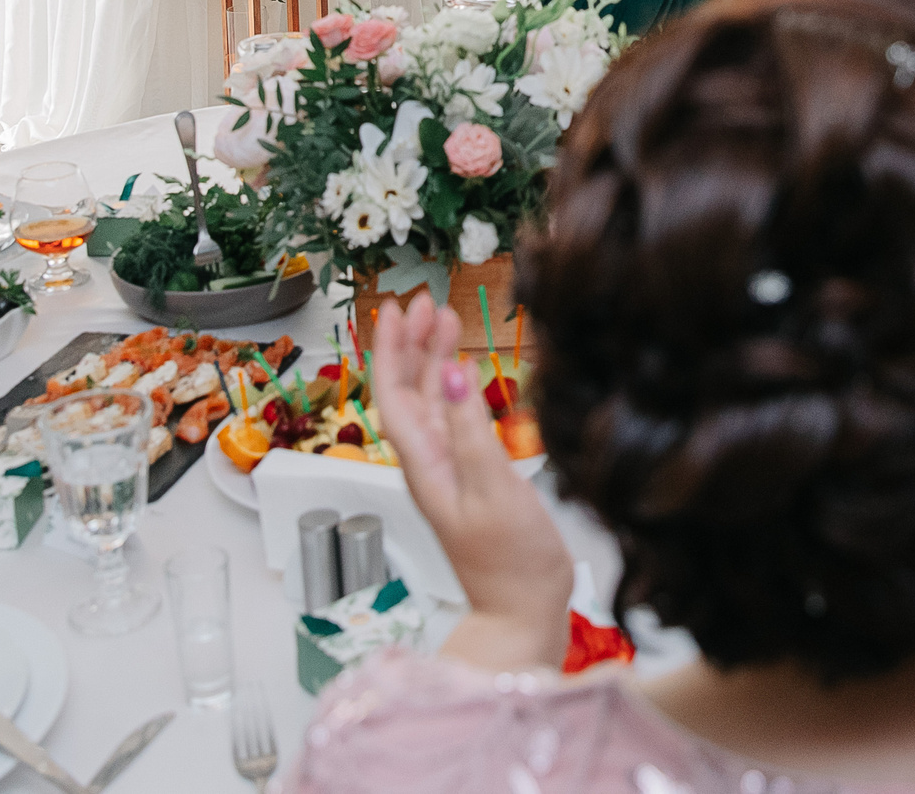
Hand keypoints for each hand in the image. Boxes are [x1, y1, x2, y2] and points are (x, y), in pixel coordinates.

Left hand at [369, 293, 571, 669]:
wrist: (523, 613)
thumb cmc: (512, 562)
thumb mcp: (494, 489)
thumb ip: (473, 430)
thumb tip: (451, 374)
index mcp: (424, 463)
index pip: (394, 394)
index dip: (391, 348)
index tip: (398, 308)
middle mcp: (429, 463)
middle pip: (408, 392)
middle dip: (412, 343)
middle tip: (426, 301)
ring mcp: (449, 471)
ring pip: (431, 402)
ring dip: (435, 359)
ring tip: (448, 320)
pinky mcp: (471, 479)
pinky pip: (454, 420)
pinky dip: (457, 387)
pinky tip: (468, 374)